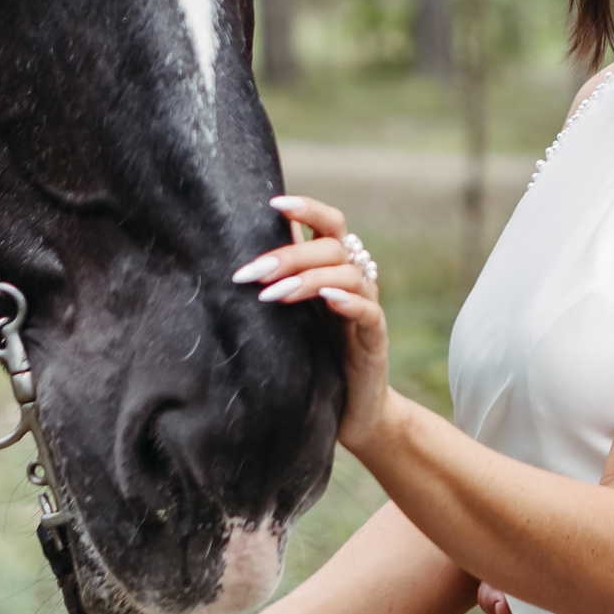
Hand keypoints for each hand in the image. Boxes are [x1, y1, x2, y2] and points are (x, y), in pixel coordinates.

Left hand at [237, 195, 392, 448]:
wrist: (351, 411)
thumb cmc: (315, 355)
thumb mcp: (292, 313)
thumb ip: (280, 279)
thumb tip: (238, 246)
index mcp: (334, 268)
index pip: (330, 224)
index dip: (308, 209)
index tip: (274, 203)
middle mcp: (354, 281)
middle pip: (333, 246)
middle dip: (289, 255)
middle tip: (251, 272)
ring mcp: (367, 308)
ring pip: (348, 273)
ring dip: (308, 279)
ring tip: (272, 295)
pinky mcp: (375, 338)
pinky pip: (369, 310)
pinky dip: (349, 300)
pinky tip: (327, 299)